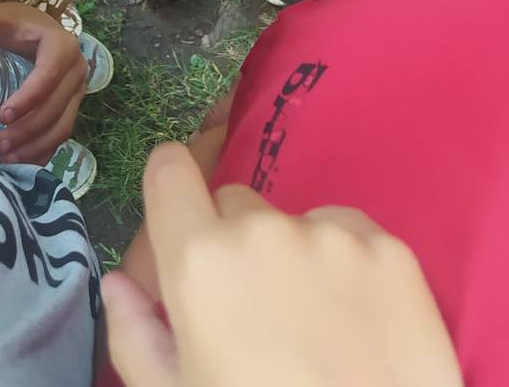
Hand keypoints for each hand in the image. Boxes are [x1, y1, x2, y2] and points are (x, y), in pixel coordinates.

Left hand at [0, 1, 86, 164]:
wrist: (41, 33)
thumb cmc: (19, 26)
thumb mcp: (3, 18)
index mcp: (62, 46)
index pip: (49, 75)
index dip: (28, 98)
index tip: (1, 116)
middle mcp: (76, 71)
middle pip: (56, 107)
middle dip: (28, 131)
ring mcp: (77, 93)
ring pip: (62, 127)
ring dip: (35, 147)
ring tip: (4, 158)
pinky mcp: (72, 109)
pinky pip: (61, 136)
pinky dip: (42, 153)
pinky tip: (18, 163)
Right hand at [103, 144, 462, 386]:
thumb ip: (136, 337)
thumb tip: (118, 283)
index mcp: (200, 261)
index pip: (168, 171)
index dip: (170, 193)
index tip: (181, 225)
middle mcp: (263, 228)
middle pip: (234, 206)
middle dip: (233, 245)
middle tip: (252, 316)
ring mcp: (333, 234)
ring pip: (295, 221)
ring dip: (292, 257)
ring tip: (312, 330)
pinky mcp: (390, 250)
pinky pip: (350, 236)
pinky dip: (346, 266)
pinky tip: (355, 325)